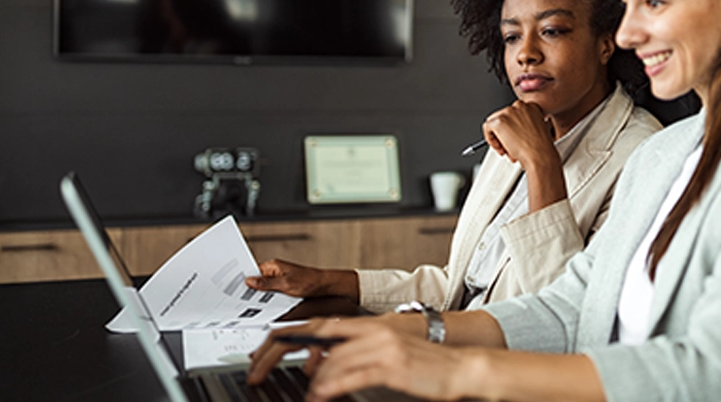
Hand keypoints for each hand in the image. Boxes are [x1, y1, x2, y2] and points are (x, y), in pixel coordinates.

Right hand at [245, 259, 354, 298]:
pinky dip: (269, 297)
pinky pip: (272, 291)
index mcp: (273, 266)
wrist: (325, 286)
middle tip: (244, 297)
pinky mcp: (284, 285)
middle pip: (257, 280)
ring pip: (264, 287)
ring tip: (257, 301)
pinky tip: (269, 302)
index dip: (245, 279)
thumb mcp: (285, 285)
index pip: (253, 271)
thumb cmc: (309, 282)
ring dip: (262, 294)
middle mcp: (275, 270)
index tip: (237, 287)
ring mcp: (279, 278)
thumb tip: (250, 281)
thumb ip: (266, 284)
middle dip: (252, 288)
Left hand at [268, 318, 492, 401]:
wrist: (461, 368)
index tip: (262, 352)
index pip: (317, 326)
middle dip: (281, 356)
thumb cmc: (425, 366)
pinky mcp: (391, 365)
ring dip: (312, 380)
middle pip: (315, 340)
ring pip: (333, 360)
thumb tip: (325, 367)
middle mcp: (371, 331)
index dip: (286, 337)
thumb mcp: (386, 354)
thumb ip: (357, 355)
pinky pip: (353, 375)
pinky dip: (332, 387)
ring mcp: (381, 347)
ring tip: (300, 394)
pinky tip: (320, 395)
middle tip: (259, 372)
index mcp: (367, 326)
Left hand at [483, 100, 558, 168]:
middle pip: (503, 117)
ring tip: (506, 150)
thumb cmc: (541, 148)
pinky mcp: (499, 121)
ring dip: (498, 137)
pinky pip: (487, 128)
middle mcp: (520, 106)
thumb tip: (513, 129)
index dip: (512, 127)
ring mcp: (508, 112)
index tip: (513, 136)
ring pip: (494, 122)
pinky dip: (490, 139)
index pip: (514, 113)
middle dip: (504, 133)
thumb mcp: (538, 130)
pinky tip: (499, 147)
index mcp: (531, 106)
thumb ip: (526, 125)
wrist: (540, 155)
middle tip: (508, 146)